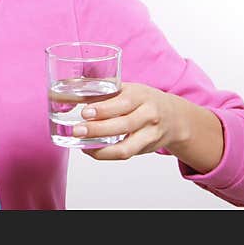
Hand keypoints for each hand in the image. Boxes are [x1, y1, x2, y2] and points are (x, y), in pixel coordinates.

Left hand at [73, 82, 188, 160]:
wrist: (174, 117)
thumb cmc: (143, 100)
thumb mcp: (128, 90)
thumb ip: (103, 93)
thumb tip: (69, 96)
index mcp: (141, 95)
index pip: (123, 103)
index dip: (103, 109)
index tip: (85, 112)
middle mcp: (148, 115)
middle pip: (124, 125)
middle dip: (98, 129)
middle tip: (77, 130)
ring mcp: (150, 134)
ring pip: (126, 147)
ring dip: (101, 148)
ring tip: (83, 145)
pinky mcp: (146, 149)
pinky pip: (125, 154)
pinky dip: (106, 154)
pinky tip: (91, 150)